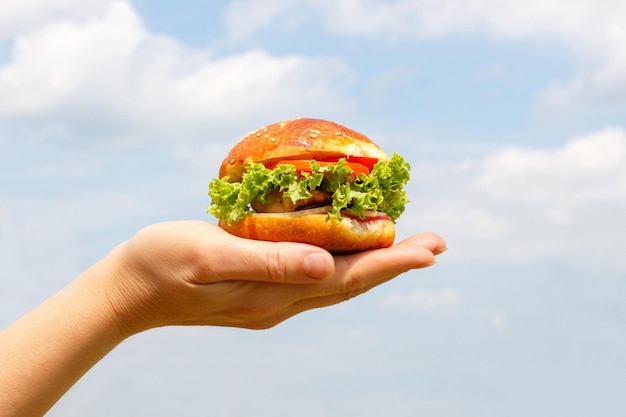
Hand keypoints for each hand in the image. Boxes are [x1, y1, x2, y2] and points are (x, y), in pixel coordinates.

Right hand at [103, 221, 445, 334]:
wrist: (128, 291)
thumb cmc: (162, 264)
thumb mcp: (211, 256)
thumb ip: (268, 261)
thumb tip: (325, 265)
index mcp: (272, 294)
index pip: (346, 278)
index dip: (390, 263)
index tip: (429, 249)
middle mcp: (280, 302)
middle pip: (351, 281)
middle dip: (395, 262)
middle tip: (435, 243)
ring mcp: (271, 298)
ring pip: (337, 280)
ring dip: (375, 262)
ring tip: (407, 245)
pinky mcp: (260, 288)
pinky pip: (314, 274)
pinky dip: (343, 261)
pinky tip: (350, 248)